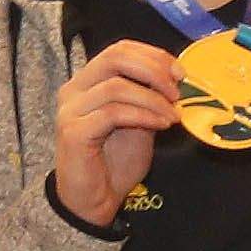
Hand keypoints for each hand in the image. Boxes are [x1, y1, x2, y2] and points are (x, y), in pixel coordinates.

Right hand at [47, 41, 183, 226]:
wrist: (94, 201)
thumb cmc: (114, 163)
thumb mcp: (140, 124)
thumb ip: (150, 100)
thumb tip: (176, 82)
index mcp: (89, 82)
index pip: (119, 50)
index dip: (153, 56)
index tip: (180, 73)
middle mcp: (74, 89)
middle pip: (115, 58)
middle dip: (153, 70)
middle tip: (177, 92)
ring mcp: (71, 110)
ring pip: (116, 86)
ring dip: (153, 99)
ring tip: (172, 116)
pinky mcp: (74, 131)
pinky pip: (113, 113)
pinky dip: (144, 115)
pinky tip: (161, 125)